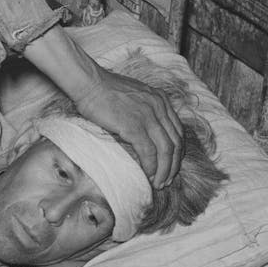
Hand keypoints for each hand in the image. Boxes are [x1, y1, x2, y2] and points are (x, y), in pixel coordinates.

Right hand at [22, 25, 183, 187]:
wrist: (90, 84)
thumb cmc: (104, 90)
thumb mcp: (133, 96)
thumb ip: (143, 109)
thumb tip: (141, 129)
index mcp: (161, 100)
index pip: (178, 131)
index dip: (177, 152)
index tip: (171, 165)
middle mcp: (159, 108)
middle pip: (175, 142)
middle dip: (173, 165)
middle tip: (166, 179)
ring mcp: (148, 117)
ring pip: (165, 150)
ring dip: (164, 170)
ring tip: (158, 182)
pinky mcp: (134, 126)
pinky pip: (149, 151)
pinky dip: (150, 166)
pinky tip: (147, 175)